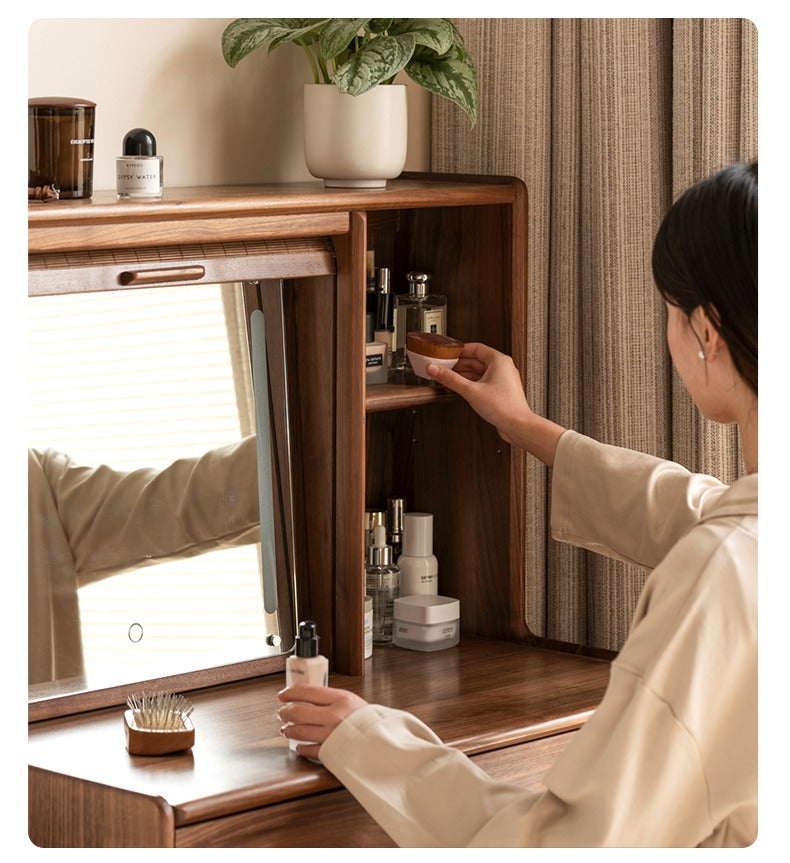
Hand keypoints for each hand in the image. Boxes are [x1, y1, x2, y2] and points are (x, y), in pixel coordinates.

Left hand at [277, 685, 366, 760]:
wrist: (384, 742)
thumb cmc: (369, 721)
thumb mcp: (351, 701)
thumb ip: (330, 699)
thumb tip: (305, 697)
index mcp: (341, 699)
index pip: (307, 691)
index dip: (291, 693)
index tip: (282, 695)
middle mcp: (334, 716)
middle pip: (298, 711)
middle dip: (285, 712)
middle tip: (282, 713)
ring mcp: (331, 735)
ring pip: (299, 731)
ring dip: (288, 730)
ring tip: (286, 730)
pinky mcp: (331, 752)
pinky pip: (308, 750)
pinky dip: (301, 748)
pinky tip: (300, 746)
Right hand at [426, 342, 564, 466]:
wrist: (517, 425)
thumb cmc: (503, 407)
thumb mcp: (471, 391)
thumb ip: (450, 379)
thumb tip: (436, 370)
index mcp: (498, 360)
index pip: (475, 348)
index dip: (459, 351)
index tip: (447, 355)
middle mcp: (502, 367)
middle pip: (476, 360)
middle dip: (459, 364)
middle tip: (444, 368)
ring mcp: (502, 379)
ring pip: (479, 372)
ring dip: (464, 375)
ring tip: (449, 379)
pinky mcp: (501, 391)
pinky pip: (483, 382)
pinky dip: (471, 383)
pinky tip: (461, 389)